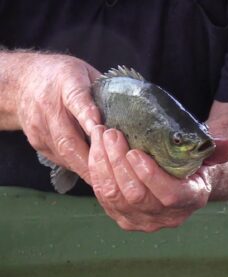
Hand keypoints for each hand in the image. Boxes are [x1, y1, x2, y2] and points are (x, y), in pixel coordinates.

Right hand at [17, 53, 100, 183]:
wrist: (23, 83)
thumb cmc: (63, 77)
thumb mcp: (86, 74)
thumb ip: (103, 92)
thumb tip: (130, 113)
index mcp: (66, 83)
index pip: (77, 100)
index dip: (89, 117)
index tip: (102, 131)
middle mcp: (49, 107)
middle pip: (68, 138)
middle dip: (91, 158)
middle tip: (113, 173)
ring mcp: (40, 127)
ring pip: (63, 153)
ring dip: (86, 167)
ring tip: (107, 179)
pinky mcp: (37, 142)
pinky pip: (59, 158)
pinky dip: (77, 166)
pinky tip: (92, 171)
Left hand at [89, 125, 227, 231]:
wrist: (173, 182)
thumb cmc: (187, 166)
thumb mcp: (202, 157)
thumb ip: (215, 151)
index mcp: (189, 201)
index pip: (169, 196)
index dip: (151, 176)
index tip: (135, 151)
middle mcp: (164, 217)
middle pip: (135, 195)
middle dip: (118, 162)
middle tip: (111, 133)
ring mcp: (140, 220)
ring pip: (114, 195)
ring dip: (103, 163)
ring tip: (100, 136)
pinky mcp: (120, 216)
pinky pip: (103, 196)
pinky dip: (96, 171)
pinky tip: (95, 150)